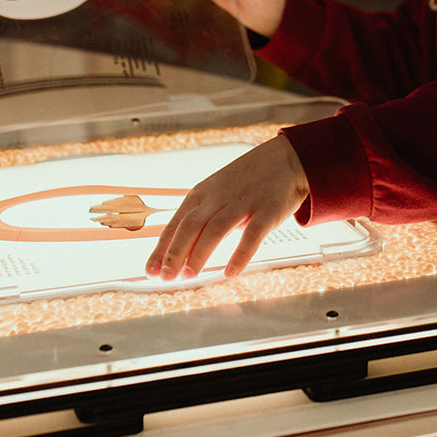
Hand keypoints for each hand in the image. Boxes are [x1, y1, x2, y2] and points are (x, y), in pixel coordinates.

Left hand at [145, 136, 309, 279]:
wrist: (285, 160)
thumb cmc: (247, 182)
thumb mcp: (216, 194)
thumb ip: (200, 219)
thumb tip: (179, 251)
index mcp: (202, 194)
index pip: (176, 224)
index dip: (161, 248)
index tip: (151, 271)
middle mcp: (218, 197)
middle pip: (191, 226)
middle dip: (175, 252)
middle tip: (166, 277)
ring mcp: (243, 203)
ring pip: (215, 229)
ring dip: (199, 254)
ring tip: (189, 276)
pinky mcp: (267, 210)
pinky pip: (252, 234)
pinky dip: (240, 254)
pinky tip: (230, 272)